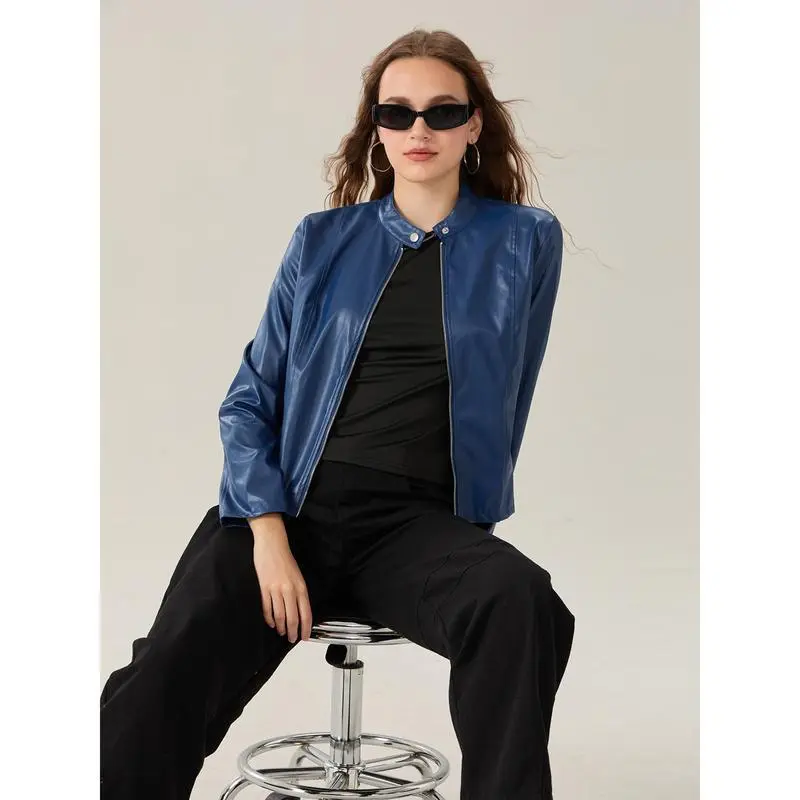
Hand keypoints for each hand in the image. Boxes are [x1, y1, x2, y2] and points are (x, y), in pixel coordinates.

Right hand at [251, 528, 312, 642]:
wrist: (272, 544)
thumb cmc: (285, 559)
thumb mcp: (298, 576)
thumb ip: (299, 592)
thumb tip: (300, 610)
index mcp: (301, 587)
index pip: (306, 612)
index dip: (306, 627)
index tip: (305, 636)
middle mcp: (290, 590)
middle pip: (292, 617)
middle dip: (292, 631)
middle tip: (291, 639)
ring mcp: (276, 589)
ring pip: (279, 615)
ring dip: (281, 627)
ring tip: (281, 632)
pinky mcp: (264, 588)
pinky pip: (267, 608)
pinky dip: (269, 618)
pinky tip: (271, 623)